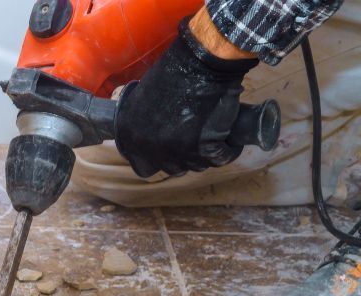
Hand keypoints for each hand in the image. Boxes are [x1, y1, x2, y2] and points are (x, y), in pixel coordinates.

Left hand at [115, 16, 257, 177]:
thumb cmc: (173, 71)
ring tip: (213, 132)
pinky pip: (221, 158)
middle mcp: (150, 151)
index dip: (157, 158)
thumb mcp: (144, 100)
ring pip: (197, 166)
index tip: (169, 149)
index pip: (143, 167)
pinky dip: (229, 148)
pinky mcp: (204, 151)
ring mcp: (177, 154)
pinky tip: (229, 136)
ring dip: (206, 153)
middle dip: (184, 156)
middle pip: (171, 168)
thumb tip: (155, 134)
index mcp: (130, 138)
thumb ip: (146, 124)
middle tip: (195, 138)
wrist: (201, 61)